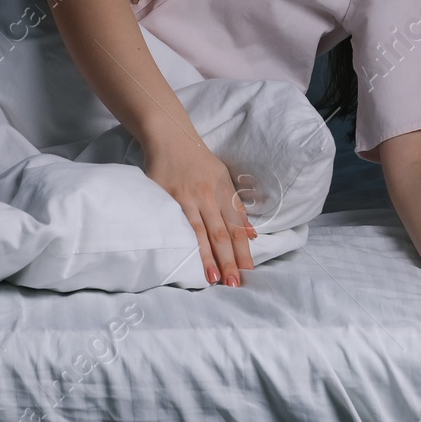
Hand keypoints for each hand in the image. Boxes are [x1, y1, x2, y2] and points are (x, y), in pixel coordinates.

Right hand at [141, 136, 258, 287]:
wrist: (170, 137)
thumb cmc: (198, 160)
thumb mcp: (223, 177)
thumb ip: (236, 206)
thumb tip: (252, 234)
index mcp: (225, 191)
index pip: (237, 226)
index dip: (244, 250)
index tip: (249, 272)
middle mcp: (209, 196)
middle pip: (223, 233)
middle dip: (230, 260)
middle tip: (234, 284)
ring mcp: (188, 197)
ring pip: (202, 233)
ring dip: (209, 258)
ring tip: (214, 279)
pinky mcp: (168, 198)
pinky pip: (179, 223)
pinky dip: (187, 241)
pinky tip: (189, 257)